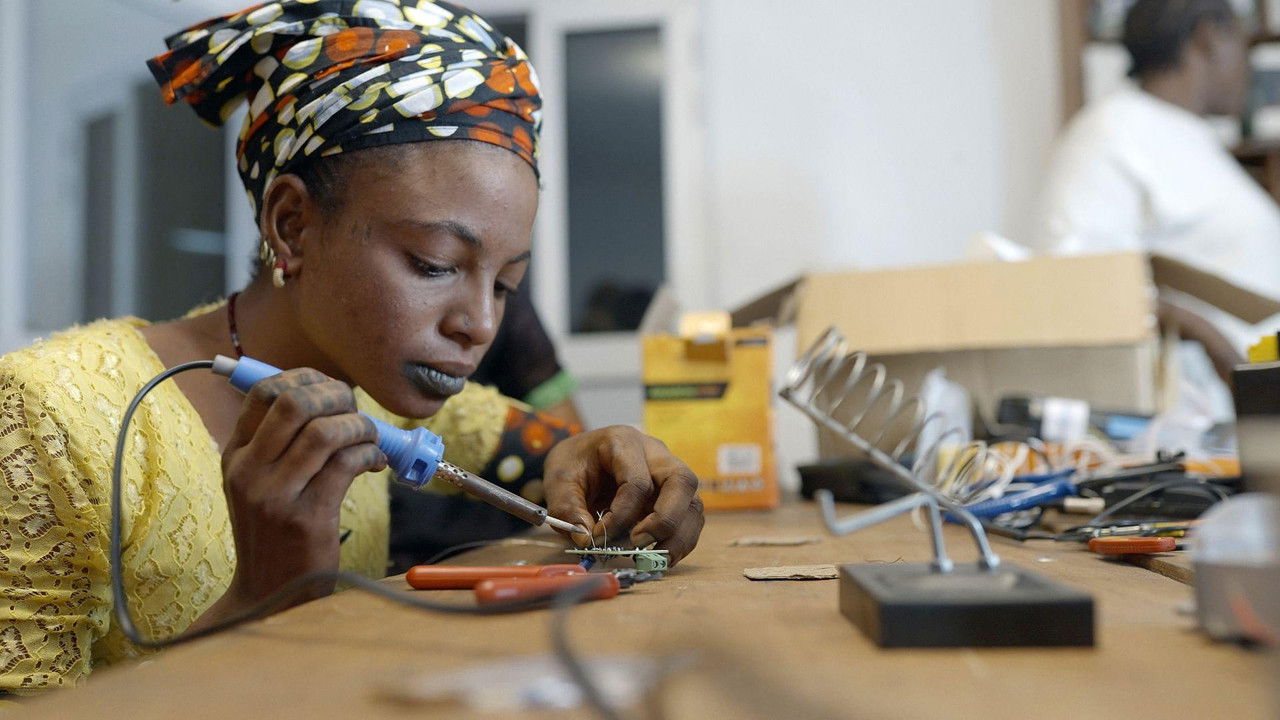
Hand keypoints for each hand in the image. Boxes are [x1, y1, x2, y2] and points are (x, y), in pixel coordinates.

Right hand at [215, 368, 386, 609]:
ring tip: (370, 439)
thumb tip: (330, 395)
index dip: (304, 377)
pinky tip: (375, 463)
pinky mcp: (307, 518)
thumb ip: (282, 442)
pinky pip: (347, 464)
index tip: (330, 388)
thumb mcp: (260, 483)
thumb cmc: (276, 531)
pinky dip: (370, 454)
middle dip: (336, 395)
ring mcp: (275, 495)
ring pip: (326, 432)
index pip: (262, 391)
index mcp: (236, 455)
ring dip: (360, 427)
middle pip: (295, 403)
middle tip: (354, 410)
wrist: (268, 593)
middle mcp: (249, 471)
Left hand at [544, 426, 703, 564]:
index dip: (620, 517)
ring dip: (679, 536)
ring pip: (693, 502)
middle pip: (682, 482)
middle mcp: (655, 453)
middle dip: (665, 520)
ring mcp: (669, 473)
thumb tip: (585, 541)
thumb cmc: (574, 465)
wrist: (582, 457)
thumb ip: (567, 509)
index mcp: (623, 442)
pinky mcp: (675, 495)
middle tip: (638, 544)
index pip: (636, 482)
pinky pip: (690, 517)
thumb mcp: (558, 481)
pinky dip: (680, 540)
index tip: (597, 538)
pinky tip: (659, 557)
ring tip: (654, 560)